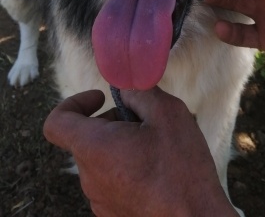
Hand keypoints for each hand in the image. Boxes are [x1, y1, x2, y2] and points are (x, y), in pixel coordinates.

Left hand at [43, 88, 237, 216]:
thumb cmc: (181, 166)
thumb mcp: (167, 113)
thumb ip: (139, 92)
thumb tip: (125, 88)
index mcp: (94, 148)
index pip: (56, 123)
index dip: (74, 102)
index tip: (102, 98)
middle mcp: (89, 177)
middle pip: (87, 138)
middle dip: (113, 121)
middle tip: (147, 120)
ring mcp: (100, 200)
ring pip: (101, 159)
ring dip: (122, 144)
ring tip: (157, 145)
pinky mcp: (113, 213)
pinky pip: (111, 180)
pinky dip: (127, 166)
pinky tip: (158, 168)